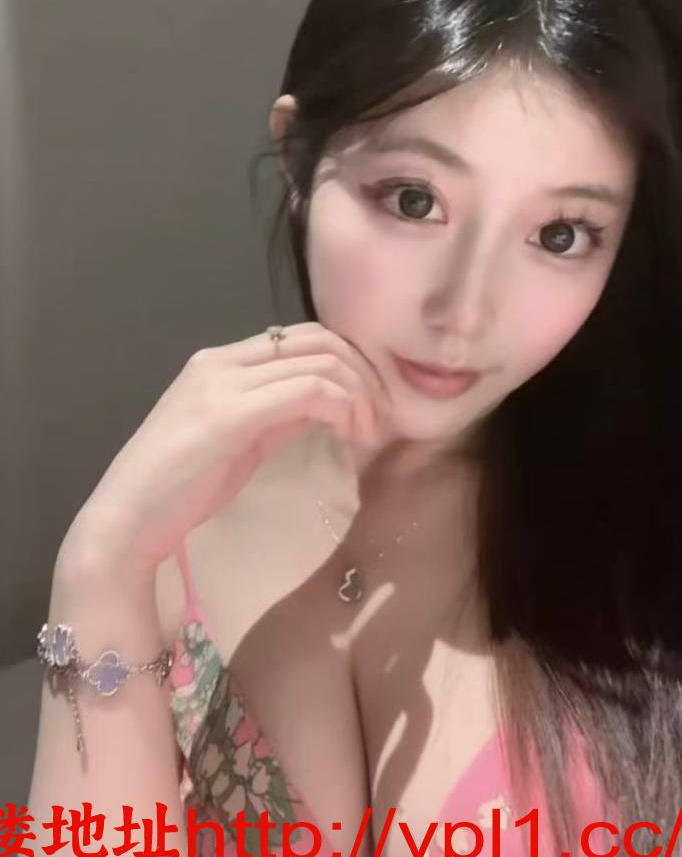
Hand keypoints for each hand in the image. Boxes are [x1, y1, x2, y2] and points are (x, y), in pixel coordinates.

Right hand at [58, 322, 389, 581]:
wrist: (128, 518)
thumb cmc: (177, 489)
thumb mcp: (238, 442)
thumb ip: (276, 416)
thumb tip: (324, 407)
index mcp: (220, 362)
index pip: (301, 337)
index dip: (348, 364)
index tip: (366, 408)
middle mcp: (223, 360)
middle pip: (319, 339)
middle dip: (363, 374)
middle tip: (377, 419)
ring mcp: (225, 383)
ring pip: (321, 361)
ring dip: (359, 396)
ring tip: (366, 435)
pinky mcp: (232, 414)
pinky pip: (309, 391)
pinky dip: (342, 410)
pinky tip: (347, 439)